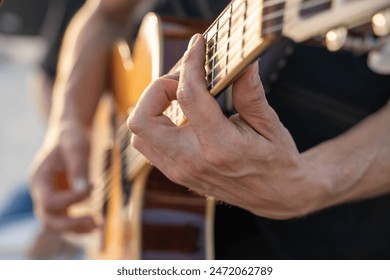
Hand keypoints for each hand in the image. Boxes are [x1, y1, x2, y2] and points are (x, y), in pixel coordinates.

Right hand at [30, 122, 96, 231]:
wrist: (71, 133)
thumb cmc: (72, 136)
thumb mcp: (76, 147)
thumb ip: (78, 167)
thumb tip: (84, 190)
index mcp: (40, 178)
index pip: (49, 200)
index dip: (71, 200)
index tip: (94, 187)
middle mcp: (42, 191)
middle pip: (48, 219)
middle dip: (71, 224)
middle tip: (95, 222)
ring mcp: (51, 197)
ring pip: (56, 224)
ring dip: (76, 228)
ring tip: (98, 226)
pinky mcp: (62, 200)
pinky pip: (67, 219)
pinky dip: (79, 224)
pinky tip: (97, 223)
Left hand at [127, 34, 328, 218]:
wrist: (275, 196)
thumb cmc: (276, 160)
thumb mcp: (270, 124)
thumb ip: (251, 92)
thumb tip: (242, 61)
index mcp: (220, 146)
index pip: (188, 96)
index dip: (190, 63)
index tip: (198, 45)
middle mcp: (192, 162)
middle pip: (142, 119)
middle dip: (157, 88)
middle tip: (182, 81)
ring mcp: (180, 171)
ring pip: (139, 133)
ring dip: (151, 107)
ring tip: (178, 97)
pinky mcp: (177, 174)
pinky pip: (148, 145)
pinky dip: (154, 124)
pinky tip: (177, 115)